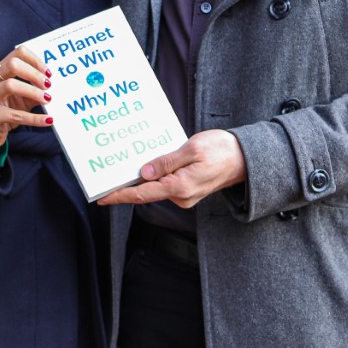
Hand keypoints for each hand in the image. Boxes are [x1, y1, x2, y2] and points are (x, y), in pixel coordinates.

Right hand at [0, 47, 52, 149]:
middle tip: (48, 84)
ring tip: (48, 99)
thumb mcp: (23, 97)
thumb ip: (35, 89)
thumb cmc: (7, 108)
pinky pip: (15, 115)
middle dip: (34, 73)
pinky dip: (34, 118)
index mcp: (0, 70)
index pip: (18, 53)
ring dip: (33, 91)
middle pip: (12, 65)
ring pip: (10, 85)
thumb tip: (54, 86)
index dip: (35, 60)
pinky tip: (47, 120)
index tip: (48, 73)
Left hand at [97, 130, 245, 207]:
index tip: (102, 198)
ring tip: (128, 164)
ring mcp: (185, 196)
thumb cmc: (222, 150)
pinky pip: (166, 184)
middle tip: (109, 172)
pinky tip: (150, 164)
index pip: (142, 195)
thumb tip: (144, 173)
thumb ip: (166, 162)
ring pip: (156, 187)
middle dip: (128, 184)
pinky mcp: (188, 190)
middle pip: (146, 192)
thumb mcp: (192, 149)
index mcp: (180, 187)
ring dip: (143, 177)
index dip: (120, 196)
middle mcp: (181, 196)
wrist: (246, 159)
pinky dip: (156, 176)